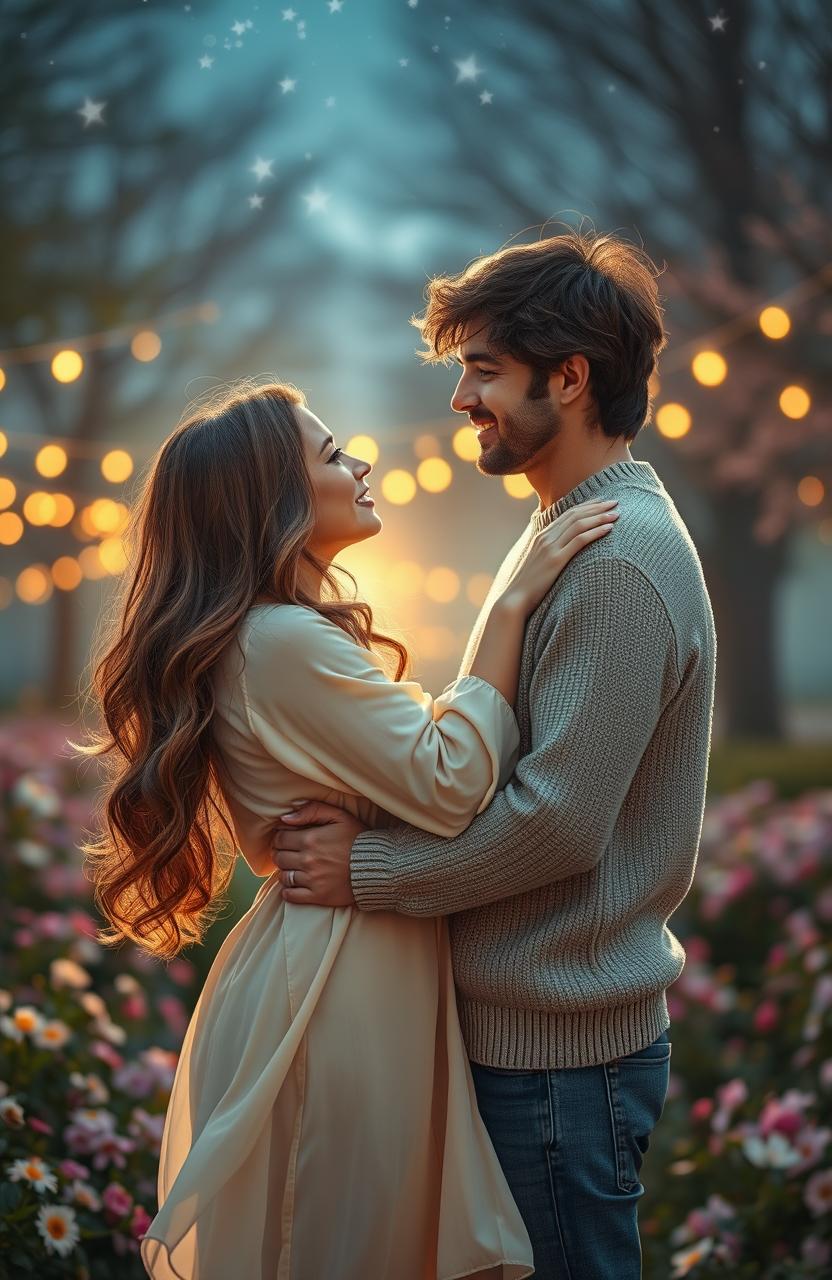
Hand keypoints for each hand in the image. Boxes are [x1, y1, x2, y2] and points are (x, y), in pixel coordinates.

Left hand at [270, 801, 368, 906]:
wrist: (378, 866)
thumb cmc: (358, 838)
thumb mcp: (339, 816)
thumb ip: (312, 811)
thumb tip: (285, 818)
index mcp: (310, 839)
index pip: (280, 839)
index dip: (281, 838)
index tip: (288, 839)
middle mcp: (308, 860)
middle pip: (279, 858)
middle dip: (281, 853)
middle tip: (290, 853)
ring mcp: (312, 880)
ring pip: (284, 876)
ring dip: (286, 871)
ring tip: (295, 868)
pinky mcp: (318, 896)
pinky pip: (291, 896)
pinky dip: (288, 891)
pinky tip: (295, 885)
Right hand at [499, 498, 619, 614]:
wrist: (514, 599)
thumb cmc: (528, 586)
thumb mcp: (538, 564)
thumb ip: (549, 554)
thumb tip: (562, 553)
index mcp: (542, 536)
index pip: (567, 514)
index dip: (586, 506)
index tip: (601, 502)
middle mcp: (546, 537)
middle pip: (575, 515)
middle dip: (597, 507)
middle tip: (615, 502)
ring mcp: (550, 548)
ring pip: (579, 524)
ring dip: (599, 517)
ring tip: (616, 513)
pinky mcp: (556, 560)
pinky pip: (579, 540)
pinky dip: (595, 532)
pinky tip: (609, 528)